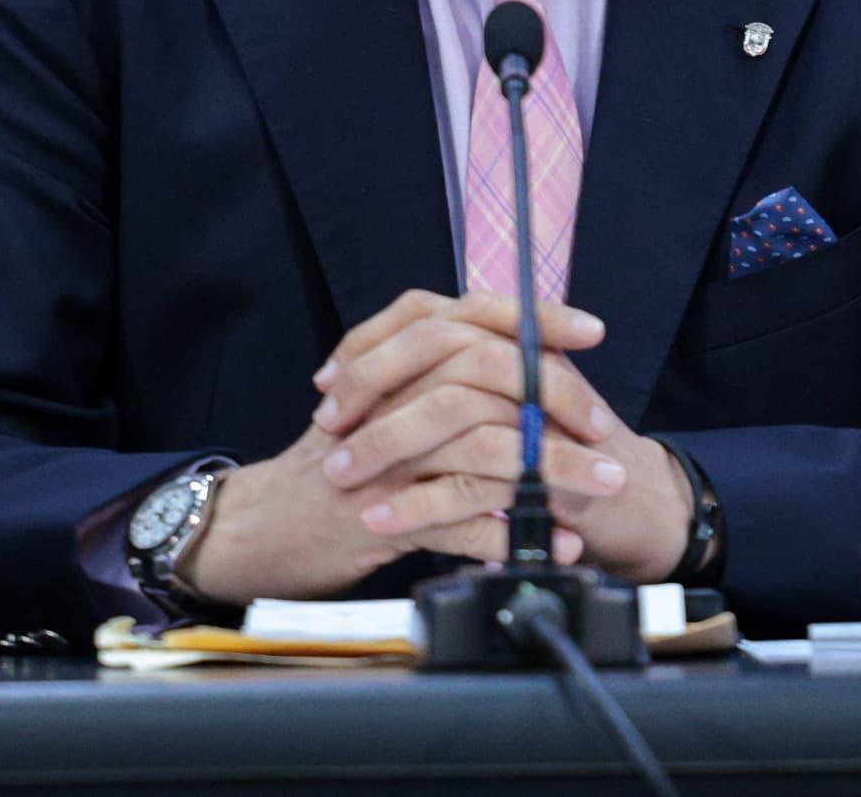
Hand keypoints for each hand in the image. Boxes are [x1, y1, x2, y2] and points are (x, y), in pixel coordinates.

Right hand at [175, 290, 629, 602]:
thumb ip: (438, 376)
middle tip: (606, 432)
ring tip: (601, 490)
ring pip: (483, 449)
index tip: (592, 331)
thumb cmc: (333, 464)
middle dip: (560, 402)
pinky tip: (552, 544)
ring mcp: (383, 456)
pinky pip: (457, 520)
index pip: (472, 316)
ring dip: (553, 472)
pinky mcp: (376, 516)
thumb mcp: (382, 404)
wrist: (255, 527)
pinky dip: (510, 533)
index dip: (536, 319)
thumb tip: (523, 361)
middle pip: (488, 375)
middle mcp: (388, 397)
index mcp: (394, 362)